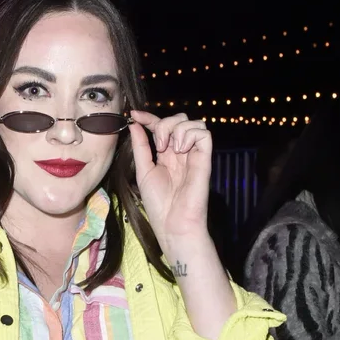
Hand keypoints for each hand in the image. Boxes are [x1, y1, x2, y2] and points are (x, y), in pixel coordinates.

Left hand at [128, 110, 212, 252]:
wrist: (173, 224)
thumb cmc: (159, 204)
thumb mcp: (143, 171)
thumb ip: (141, 146)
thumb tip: (134, 124)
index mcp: (167, 155)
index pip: (161, 126)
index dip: (149, 117)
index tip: (134, 115)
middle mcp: (182, 152)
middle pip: (179, 119)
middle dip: (164, 123)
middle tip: (159, 146)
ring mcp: (194, 154)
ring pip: (193, 122)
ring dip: (177, 129)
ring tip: (170, 150)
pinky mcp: (205, 159)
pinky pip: (204, 133)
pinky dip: (189, 135)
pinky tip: (180, 150)